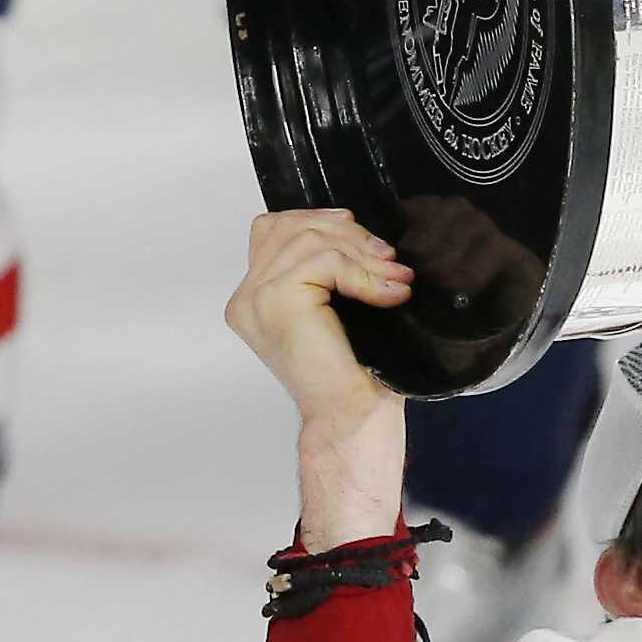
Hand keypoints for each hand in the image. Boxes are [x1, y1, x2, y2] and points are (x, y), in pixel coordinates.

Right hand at [226, 206, 411, 546]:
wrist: (349, 418)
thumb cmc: (350, 376)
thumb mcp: (333, 311)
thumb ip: (325, 271)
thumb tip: (353, 228)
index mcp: (252, 299)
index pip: (272, 229)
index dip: (320, 222)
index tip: (363, 240)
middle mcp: (247, 298)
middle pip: (290, 226)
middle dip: (347, 233)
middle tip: (387, 258)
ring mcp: (257, 298)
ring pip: (310, 239)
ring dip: (362, 253)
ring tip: (395, 277)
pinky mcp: (279, 300)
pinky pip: (325, 261)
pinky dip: (364, 273)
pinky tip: (389, 294)